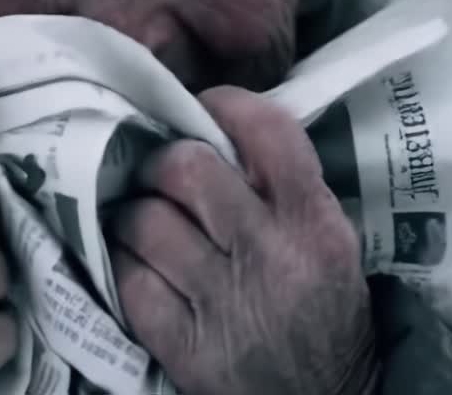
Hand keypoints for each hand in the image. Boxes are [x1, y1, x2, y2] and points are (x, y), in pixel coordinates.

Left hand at [107, 86, 377, 394]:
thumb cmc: (322, 311)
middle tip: (160, 174)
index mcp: (314, 223)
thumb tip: (212, 124)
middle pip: (186, 167)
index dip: (223, 105)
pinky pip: (129, 279)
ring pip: (144, 220)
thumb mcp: (326, 240)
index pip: (267, 131)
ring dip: (134, 215)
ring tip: (145, 222)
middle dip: (162, 162)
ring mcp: (224, 304)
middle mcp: (270, 256)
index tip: (202, 109)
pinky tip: (140, 267)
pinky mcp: (186, 347)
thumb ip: (282, 186)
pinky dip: (125, 266)